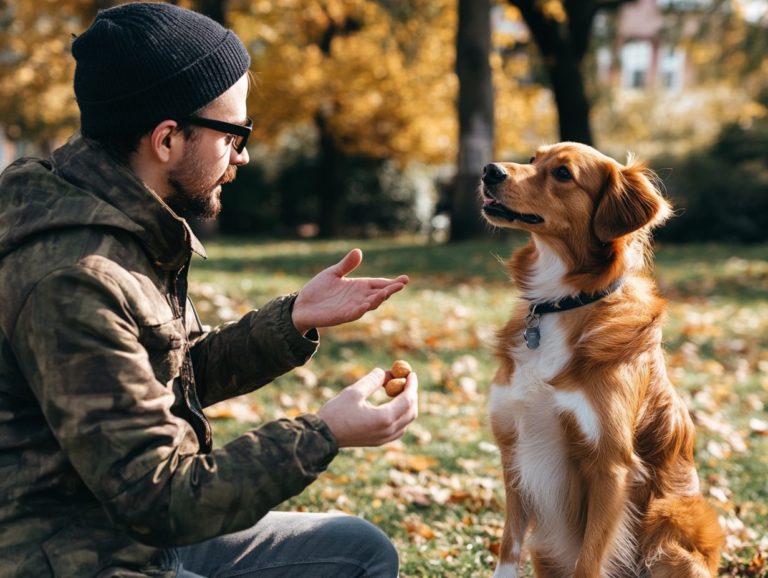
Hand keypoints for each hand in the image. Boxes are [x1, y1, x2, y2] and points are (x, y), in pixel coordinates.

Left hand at [292, 249, 407, 334]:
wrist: (301, 306)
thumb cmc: (318, 290)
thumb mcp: (333, 273)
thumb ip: (346, 265)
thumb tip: (359, 251)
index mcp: (358, 287)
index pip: (379, 284)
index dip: (392, 282)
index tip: (405, 279)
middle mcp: (358, 298)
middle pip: (379, 294)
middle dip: (390, 290)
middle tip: (402, 284)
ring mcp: (351, 308)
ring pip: (370, 304)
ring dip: (378, 299)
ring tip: (387, 292)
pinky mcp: (341, 316)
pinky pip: (354, 314)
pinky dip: (360, 310)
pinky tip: (366, 305)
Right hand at [317, 368, 417, 447]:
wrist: (322, 437)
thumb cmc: (336, 413)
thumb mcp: (354, 392)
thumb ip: (372, 380)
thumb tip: (386, 372)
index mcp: (384, 418)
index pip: (407, 400)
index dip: (411, 385)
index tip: (411, 373)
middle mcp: (387, 431)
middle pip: (411, 412)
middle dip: (411, 394)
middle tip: (406, 380)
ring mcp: (384, 439)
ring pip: (406, 421)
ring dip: (406, 405)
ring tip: (398, 390)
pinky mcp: (378, 442)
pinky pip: (398, 429)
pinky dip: (400, 416)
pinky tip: (392, 405)